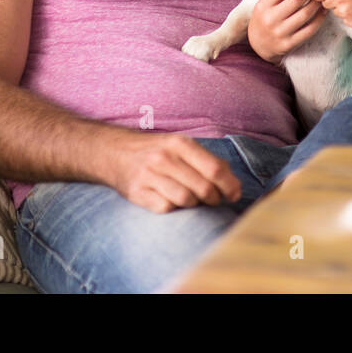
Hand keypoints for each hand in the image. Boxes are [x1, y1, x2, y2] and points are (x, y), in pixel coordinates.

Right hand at [108, 131, 241, 212]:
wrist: (116, 153)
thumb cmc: (159, 152)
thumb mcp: (182, 146)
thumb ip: (209, 162)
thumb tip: (235, 186)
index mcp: (180, 143)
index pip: (214, 169)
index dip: (229, 186)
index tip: (235, 195)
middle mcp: (164, 157)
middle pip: (203, 187)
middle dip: (214, 198)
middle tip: (214, 200)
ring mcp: (149, 175)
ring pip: (186, 199)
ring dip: (195, 205)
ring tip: (194, 201)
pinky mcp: (137, 192)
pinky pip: (165, 208)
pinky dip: (174, 208)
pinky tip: (173, 202)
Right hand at [247, 0, 327, 64]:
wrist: (258, 45)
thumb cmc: (264, 19)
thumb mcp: (265, 4)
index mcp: (263, 6)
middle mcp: (270, 19)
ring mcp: (280, 33)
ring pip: (306, 13)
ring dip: (317, 2)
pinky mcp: (289, 44)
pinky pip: (310, 29)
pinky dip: (319, 18)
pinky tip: (323, 11)